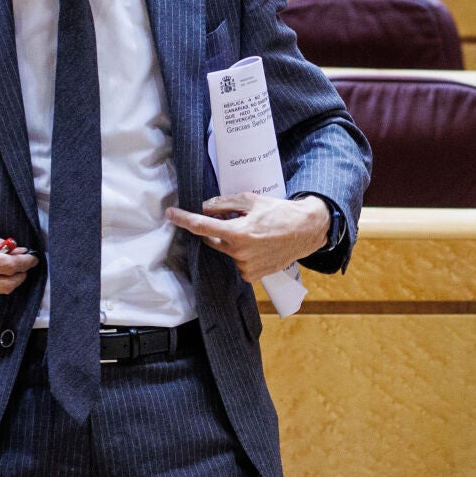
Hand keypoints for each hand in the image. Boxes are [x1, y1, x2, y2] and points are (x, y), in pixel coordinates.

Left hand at [166, 193, 329, 281]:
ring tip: (253, 232)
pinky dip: (241, 253)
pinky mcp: (252, 276)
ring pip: (225, 251)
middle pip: (212, 240)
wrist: (305, 231)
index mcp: (238, 233)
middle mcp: (240, 253)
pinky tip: (257, 246)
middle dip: (216, 229)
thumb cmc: (278, 212)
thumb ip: (223, 204)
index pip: (202, 226)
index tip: (170, 213)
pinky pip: (236, 262)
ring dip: (231, 241)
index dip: (184, 219)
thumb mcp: (250, 200)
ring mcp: (245, 267)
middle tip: (232, 218)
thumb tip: (204, 207)